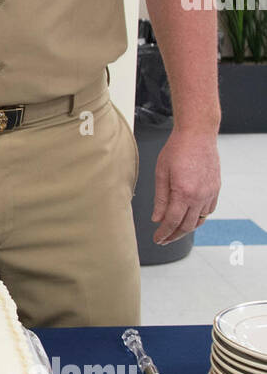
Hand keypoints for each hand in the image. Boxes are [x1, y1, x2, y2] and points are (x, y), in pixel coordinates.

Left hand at [151, 129, 219, 244]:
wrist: (197, 134)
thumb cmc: (176, 150)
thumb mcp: (161, 173)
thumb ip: (160, 199)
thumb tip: (157, 219)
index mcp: (184, 193)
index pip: (172, 221)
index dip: (163, 233)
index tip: (157, 239)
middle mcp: (200, 196)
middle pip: (187, 225)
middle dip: (174, 235)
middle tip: (163, 239)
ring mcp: (210, 192)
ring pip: (200, 220)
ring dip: (187, 228)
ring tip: (175, 231)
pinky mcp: (216, 188)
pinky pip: (208, 210)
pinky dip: (199, 216)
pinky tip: (190, 216)